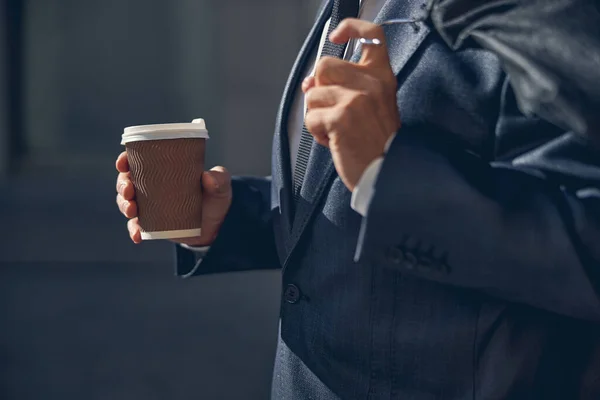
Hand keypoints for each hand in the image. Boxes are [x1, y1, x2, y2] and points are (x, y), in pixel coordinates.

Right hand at [115, 151, 231, 245]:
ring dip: (124, 205)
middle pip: (127, 181)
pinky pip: (136, 227)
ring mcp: (149, 206)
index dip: (125, 160)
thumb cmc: (215, 198)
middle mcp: (151, 187)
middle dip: (122, 184)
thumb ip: (219, 178)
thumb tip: (208, 176)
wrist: (216, 226)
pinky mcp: (151, 224)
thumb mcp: (221, 186)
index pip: (138, 161)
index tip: (123, 163)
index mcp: (162, 170)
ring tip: (132, 210)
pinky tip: (137, 235)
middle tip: (129, 189)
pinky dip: (133, 230)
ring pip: (126, 203)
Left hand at [303, 18, 399, 190]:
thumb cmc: (377, 143)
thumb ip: (345, 87)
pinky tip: (333, 140)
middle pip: (324, 66)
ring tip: (336, 130)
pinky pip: (311, 116)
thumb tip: (310, 82)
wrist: (386, 173)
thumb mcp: (371, 107)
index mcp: (382, 77)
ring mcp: (356, 99)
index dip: (351, 28)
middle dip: (320, 89)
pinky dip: (316, 132)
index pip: (372, 35)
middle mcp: (371, 83)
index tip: (337, 36)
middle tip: (332, 110)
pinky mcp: (340, 118)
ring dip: (317, 115)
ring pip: (313, 94)